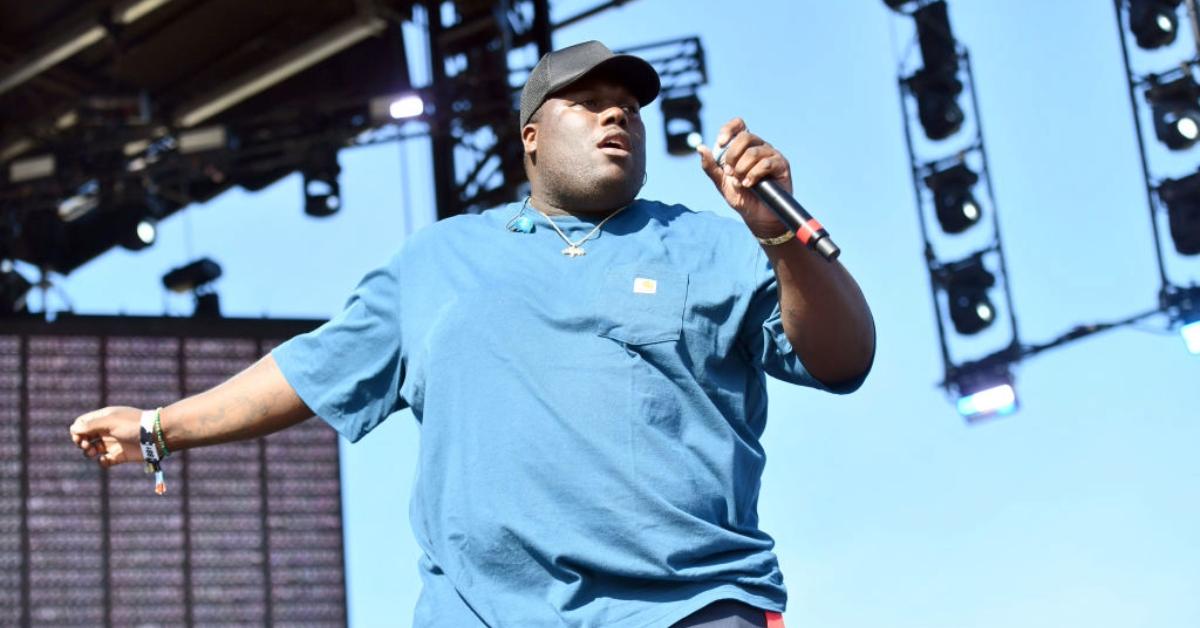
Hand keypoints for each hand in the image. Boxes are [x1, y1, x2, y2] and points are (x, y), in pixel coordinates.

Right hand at [69, 406, 143, 467]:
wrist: (156, 436)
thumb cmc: (133, 425)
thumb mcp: (110, 422)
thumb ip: (90, 425)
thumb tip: (74, 429)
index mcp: (104, 418)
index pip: (82, 423)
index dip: (77, 430)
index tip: (80, 436)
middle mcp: (107, 430)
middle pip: (84, 436)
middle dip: (80, 441)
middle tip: (85, 445)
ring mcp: (113, 443)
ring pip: (92, 449)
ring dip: (87, 452)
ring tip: (92, 452)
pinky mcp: (120, 455)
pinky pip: (104, 461)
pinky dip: (102, 462)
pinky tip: (106, 459)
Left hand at [697, 117, 793, 237]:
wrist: (757, 216)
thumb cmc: (741, 197)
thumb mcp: (721, 182)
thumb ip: (710, 166)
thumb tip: (700, 147)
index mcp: (743, 147)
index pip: (738, 125)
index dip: (728, 130)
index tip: (720, 144)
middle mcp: (758, 146)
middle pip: (745, 136)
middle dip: (732, 155)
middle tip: (729, 172)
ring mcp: (771, 154)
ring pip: (754, 152)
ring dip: (742, 169)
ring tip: (740, 183)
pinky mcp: (781, 165)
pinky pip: (766, 163)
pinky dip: (753, 175)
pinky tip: (749, 185)